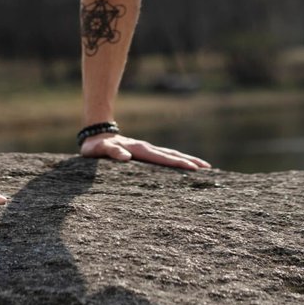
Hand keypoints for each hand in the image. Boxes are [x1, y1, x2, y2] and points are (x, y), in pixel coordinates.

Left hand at [80, 133, 210, 170]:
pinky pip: (165, 157)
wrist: (96, 135)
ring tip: (204, 167)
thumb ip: (112, 152)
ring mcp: (147, 149)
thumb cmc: (96, 147)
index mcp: (139, 150)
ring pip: (171, 154)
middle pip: (172, 155)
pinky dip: (178, 160)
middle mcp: (147, 148)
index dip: (177, 163)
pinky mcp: (146, 153)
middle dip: (189, 161)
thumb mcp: (100, 150)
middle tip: (207, 169)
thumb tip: (126, 158)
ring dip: (187, 160)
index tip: (192, 168)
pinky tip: (185, 166)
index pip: (162, 157)